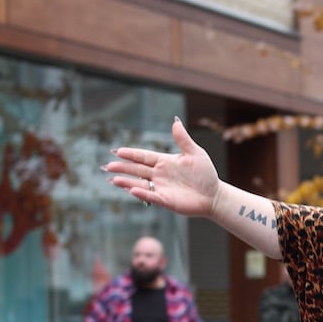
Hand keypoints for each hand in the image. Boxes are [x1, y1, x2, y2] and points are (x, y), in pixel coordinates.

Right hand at [104, 118, 220, 217]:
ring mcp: (161, 187)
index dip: (131, 154)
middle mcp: (160, 174)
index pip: (144, 156)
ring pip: (140, 183)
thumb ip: (183, 139)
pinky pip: (151, 196)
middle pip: (137, 169)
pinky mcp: (166, 200)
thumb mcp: (195, 153)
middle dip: (123, 167)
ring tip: (113, 179)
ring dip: (127, 181)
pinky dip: (142, 193)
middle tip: (107, 166)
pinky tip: (132, 190)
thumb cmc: (205, 174)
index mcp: (164, 161)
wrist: (214, 195)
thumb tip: (175, 121)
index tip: (117, 151)